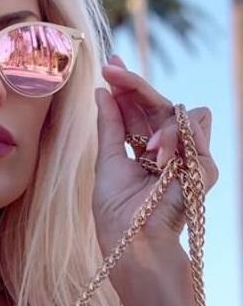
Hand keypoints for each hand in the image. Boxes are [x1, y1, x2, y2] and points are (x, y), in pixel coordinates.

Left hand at [93, 55, 218, 289]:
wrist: (131, 241)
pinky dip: (175, 138)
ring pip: (178, 112)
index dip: (126, 87)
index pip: (138, 110)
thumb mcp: (108, 159)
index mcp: (143, 148)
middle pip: (156, 105)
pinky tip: (159, 154)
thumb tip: (102, 91)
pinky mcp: (203, 168)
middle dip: (135, 84)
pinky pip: (195, 132)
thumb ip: (110, 125)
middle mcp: (167, 149)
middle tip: (112, 69)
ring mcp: (186, 157)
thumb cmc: (116, 208)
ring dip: (156, 121)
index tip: (110, 64)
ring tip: (146, 150)